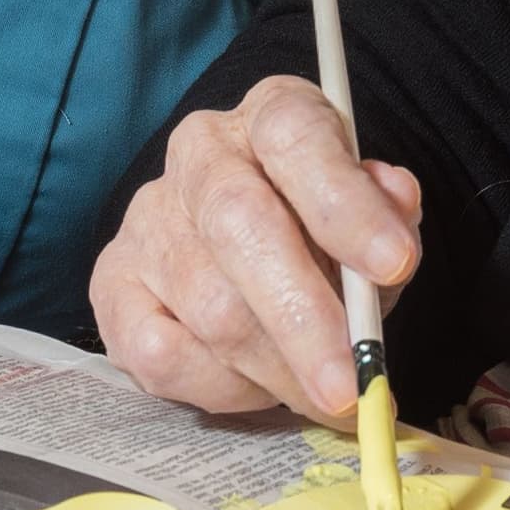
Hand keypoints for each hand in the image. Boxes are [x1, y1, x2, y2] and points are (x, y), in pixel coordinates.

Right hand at [91, 73, 423, 420]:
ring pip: (210, 307)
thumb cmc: (321, 236)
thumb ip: (390, 216)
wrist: (247, 253)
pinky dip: (221, 388)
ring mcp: (146, 219)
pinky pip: (161, 353)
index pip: (297, 139)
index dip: (346, 203)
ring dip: (277, 370)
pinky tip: (256, 386)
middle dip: (304, 318)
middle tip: (352, 386)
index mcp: (270, 115)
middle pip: (241, 226)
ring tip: (320, 394)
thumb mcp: (372, 218)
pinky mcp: (111, 286)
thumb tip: (398, 203)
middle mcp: (198, 154)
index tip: (395, 263)